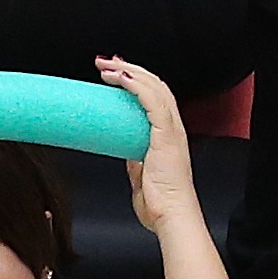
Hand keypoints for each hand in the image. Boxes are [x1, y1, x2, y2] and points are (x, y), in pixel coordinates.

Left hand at [100, 57, 197, 233]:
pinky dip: (135, 85)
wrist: (172, 215)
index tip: (115, 71)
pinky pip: (151, 101)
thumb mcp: (142, 173)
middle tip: (103, 63)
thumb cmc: (160, 201)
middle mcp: (174, 127)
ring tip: (105, 66)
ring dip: (127, 71)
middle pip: (155, 84)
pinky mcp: (165, 135)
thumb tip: (122, 149)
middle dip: (128, 68)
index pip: (156, 95)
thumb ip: (135, 158)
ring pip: (154, 87)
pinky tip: (120, 77)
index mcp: (169, 134)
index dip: (137, 79)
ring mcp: (171, 130)